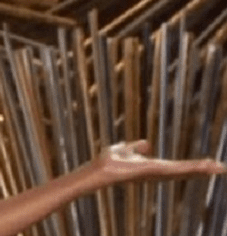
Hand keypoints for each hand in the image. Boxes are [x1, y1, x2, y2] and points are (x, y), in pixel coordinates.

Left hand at [93, 140, 225, 184]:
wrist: (102, 169)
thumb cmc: (109, 162)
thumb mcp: (125, 150)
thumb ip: (135, 147)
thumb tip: (146, 143)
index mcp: (154, 168)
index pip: (177, 168)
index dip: (192, 167)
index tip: (207, 165)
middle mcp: (158, 172)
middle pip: (184, 171)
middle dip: (202, 169)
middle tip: (220, 168)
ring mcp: (159, 173)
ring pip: (185, 170)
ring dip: (202, 169)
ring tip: (219, 167)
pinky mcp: (156, 170)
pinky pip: (177, 168)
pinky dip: (192, 167)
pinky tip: (205, 166)